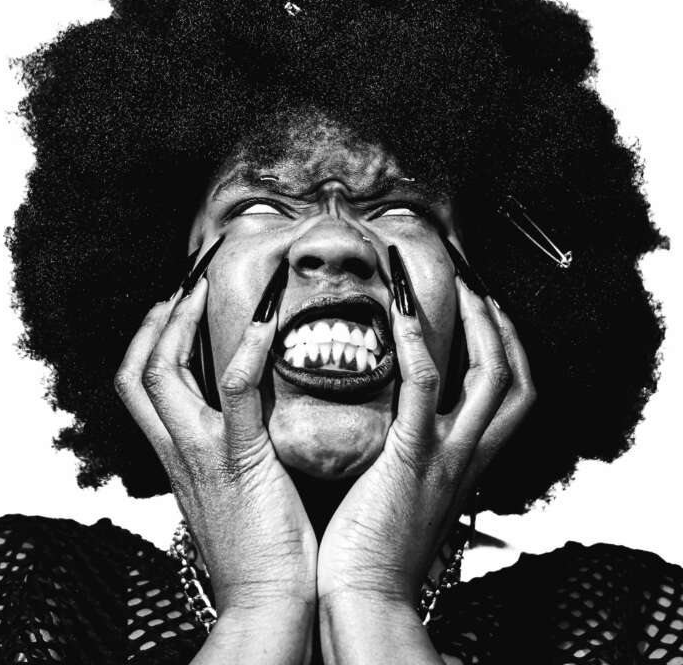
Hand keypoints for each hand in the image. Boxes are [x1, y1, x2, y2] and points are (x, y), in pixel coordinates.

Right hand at [114, 256, 317, 619]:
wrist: (267, 602)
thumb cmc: (262, 547)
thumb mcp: (228, 491)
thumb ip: (226, 451)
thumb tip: (252, 412)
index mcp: (176, 455)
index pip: (138, 385)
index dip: (148, 336)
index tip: (173, 300)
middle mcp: (178, 449)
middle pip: (141, 368)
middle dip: (162, 313)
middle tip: (191, 275)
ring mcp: (203, 452)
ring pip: (165, 369)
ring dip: (186, 316)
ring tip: (212, 283)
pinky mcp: (240, 459)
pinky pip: (237, 390)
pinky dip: (248, 347)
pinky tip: (268, 318)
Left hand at [317, 272, 534, 610]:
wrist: (366, 597)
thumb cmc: (373, 547)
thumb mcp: (408, 493)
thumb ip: (413, 454)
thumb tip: (391, 417)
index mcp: (466, 463)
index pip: (513, 398)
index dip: (508, 349)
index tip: (486, 309)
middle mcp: (468, 457)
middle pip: (517, 381)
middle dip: (503, 326)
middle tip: (476, 284)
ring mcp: (446, 456)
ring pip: (493, 378)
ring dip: (478, 323)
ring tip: (455, 284)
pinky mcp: (412, 458)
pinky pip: (425, 389)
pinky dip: (418, 345)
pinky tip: (400, 313)